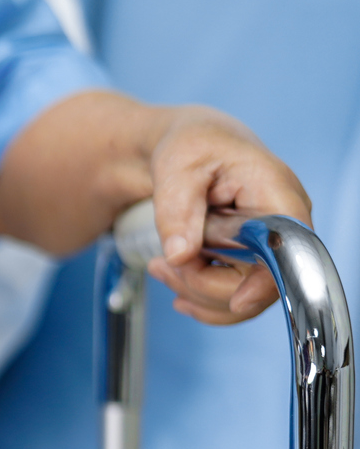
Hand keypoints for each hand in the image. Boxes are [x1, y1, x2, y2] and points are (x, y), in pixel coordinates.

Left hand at [143, 107, 311, 324]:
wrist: (197, 147)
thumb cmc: (193, 147)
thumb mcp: (176, 168)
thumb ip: (177, 210)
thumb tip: (181, 255)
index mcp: (277, 193)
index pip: (287, 249)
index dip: (266, 280)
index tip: (237, 301)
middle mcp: (285, 224)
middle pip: (260, 281)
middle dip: (204, 282)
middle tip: (161, 264)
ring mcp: (273, 245)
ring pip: (245, 295)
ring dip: (196, 291)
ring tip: (160, 267)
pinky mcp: (256, 259)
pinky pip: (238, 295)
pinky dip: (204, 300)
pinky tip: (178, 289)